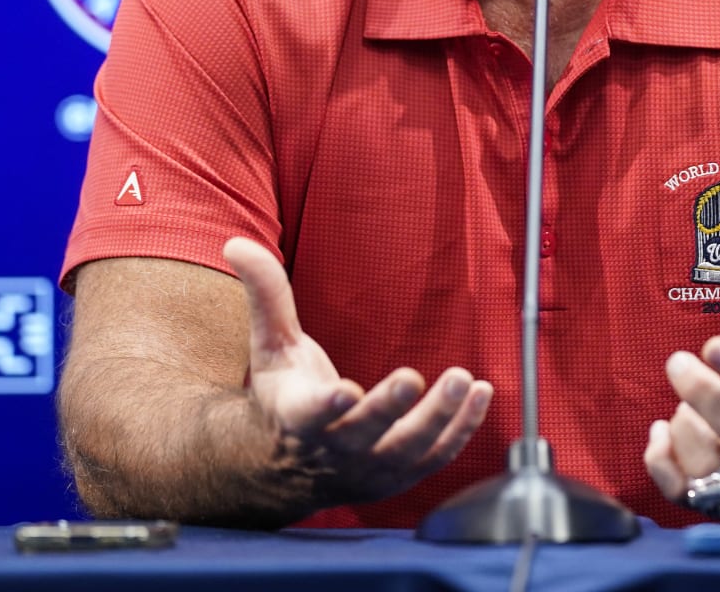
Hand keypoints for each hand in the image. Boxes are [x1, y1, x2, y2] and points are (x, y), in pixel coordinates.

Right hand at [222, 237, 493, 507]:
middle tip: (415, 377)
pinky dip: (462, 430)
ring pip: (407, 449)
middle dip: (389, 408)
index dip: (326, 407)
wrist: (288, 466)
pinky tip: (481, 395)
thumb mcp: (270, 345)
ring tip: (465, 381)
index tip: (342, 393)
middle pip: (364, 433)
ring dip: (438, 418)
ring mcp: (369, 469)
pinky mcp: (400, 476)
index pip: (310, 415)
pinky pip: (436, 457)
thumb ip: (265, 295)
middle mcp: (333, 450)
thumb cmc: (283, 395)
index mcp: (297, 417)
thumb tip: (237, 244)